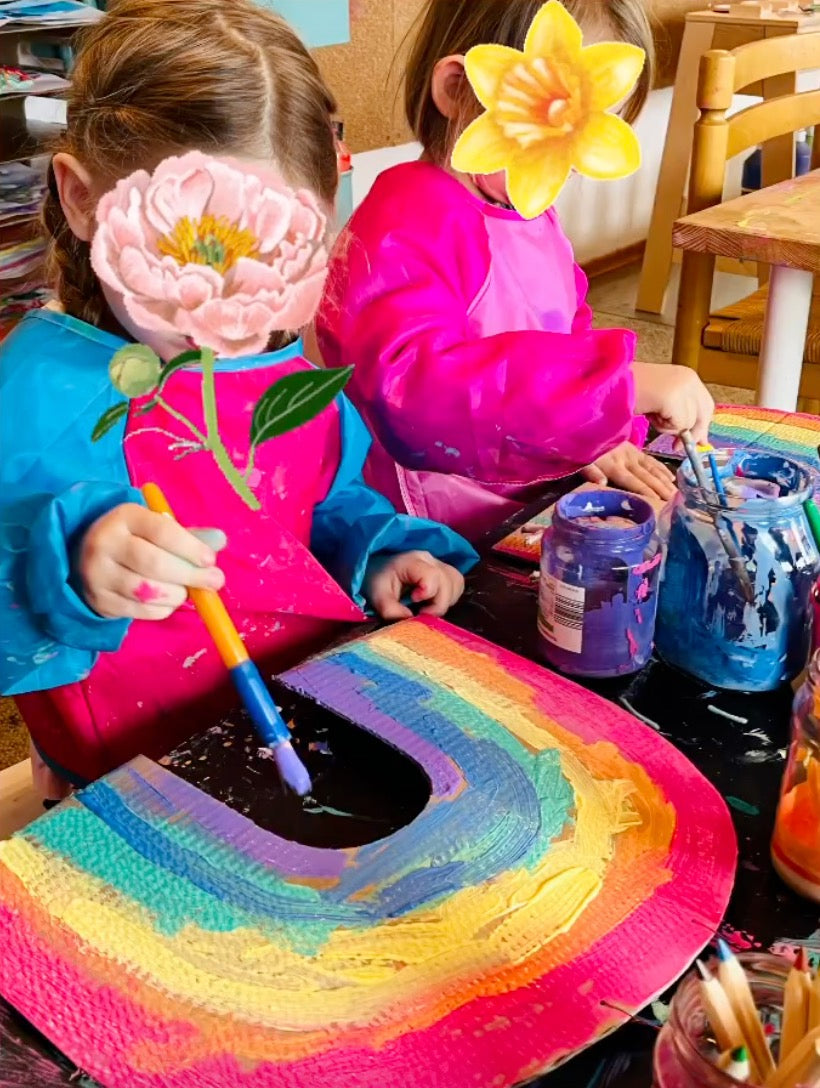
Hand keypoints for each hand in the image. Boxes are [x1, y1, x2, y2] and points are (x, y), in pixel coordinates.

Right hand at [78, 503, 224, 619]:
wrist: (86, 557)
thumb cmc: (135, 539)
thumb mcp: (155, 527)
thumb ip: (188, 535)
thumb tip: (220, 540)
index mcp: (125, 517)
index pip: (161, 531)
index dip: (190, 547)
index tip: (210, 560)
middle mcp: (105, 543)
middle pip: (154, 563)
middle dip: (190, 575)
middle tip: (214, 581)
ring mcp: (98, 574)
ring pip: (147, 592)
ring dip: (177, 594)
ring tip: (187, 592)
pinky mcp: (99, 600)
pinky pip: (140, 611)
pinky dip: (163, 609)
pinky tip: (170, 601)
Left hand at [364, 551, 464, 620]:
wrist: (380, 568)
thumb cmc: (379, 580)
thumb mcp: (377, 595)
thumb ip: (390, 609)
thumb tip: (410, 619)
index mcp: (412, 561)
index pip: (432, 575)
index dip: (428, 593)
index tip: (414, 602)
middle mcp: (430, 560)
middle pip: (448, 582)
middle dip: (437, 604)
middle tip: (421, 613)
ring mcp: (440, 564)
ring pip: (456, 583)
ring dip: (445, 601)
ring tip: (427, 607)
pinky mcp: (446, 572)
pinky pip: (457, 585)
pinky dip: (449, 598)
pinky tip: (434, 602)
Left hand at [582, 442, 675, 501]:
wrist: (586, 425)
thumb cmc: (582, 448)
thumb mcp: (581, 460)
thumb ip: (592, 471)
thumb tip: (602, 483)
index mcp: (612, 465)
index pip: (631, 481)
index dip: (645, 491)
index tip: (658, 501)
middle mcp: (626, 460)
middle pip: (646, 476)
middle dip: (661, 489)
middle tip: (674, 500)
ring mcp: (632, 453)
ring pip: (652, 469)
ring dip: (665, 481)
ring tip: (676, 493)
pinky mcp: (635, 449)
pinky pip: (651, 460)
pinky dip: (661, 468)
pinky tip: (671, 477)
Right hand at [633, 362, 714, 445]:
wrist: (609, 383)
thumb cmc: (628, 392)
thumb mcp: (661, 400)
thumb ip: (681, 414)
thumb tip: (700, 440)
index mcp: (686, 375)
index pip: (706, 404)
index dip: (702, 424)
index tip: (699, 442)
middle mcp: (688, 378)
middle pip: (704, 414)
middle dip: (691, 432)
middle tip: (677, 446)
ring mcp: (682, 387)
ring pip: (689, 423)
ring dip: (669, 427)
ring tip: (652, 414)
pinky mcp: (673, 398)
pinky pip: (678, 426)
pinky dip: (663, 427)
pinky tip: (650, 415)